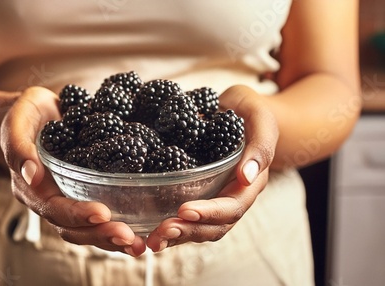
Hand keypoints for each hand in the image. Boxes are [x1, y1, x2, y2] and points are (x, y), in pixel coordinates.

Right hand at [0, 86, 145, 256]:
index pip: (53, 208)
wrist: (40, 114)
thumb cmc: (27, 114)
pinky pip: (99, 218)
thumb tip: (32, 173)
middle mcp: (48, 201)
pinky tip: (142, 232)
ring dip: (112, 240)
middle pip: (72, 228)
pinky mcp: (83, 195)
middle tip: (129, 238)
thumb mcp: (18, 121)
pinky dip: (118, 227)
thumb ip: (19, 146)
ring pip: (87, 230)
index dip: (77, 214)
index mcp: (31, 187)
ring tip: (139, 245)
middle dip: (100, 235)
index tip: (102, 213)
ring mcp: (67, 201)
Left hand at [146, 85, 278, 251]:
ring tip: (152, 240)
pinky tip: (148, 231)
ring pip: (200, 228)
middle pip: (214, 226)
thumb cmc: (249, 111)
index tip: (185, 210)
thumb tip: (246, 177)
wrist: (238, 110)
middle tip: (161, 232)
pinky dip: (170, 227)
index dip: (210, 213)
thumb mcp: (259, 118)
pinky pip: (187, 219)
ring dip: (176, 236)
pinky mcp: (199, 195)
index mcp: (249, 183)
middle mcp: (233, 196)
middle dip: (188, 231)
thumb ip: (260, 145)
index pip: (232, 207)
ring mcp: (216, 199)